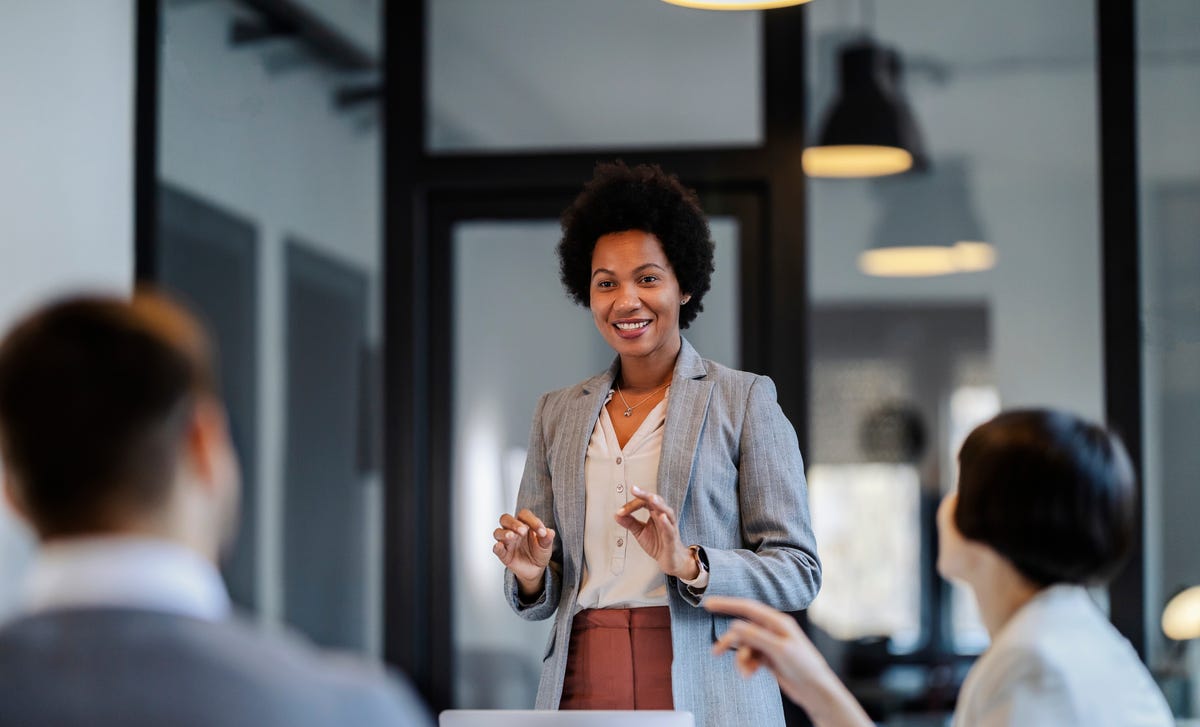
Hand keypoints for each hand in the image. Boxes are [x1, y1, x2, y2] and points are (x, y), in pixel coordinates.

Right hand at [493, 509, 555, 596]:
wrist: (536, 569)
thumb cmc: (539, 552)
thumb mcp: (546, 545)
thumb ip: (547, 538)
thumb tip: (550, 532)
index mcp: (524, 524)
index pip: (524, 515)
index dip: (532, 520)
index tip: (542, 531)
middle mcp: (513, 530)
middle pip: (506, 519)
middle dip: (513, 523)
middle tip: (523, 530)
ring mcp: (507, 542)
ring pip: (498, 532)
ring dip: (504, 533)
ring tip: (512, 536)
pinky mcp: (504, 554)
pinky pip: (497, 549)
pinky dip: (497, 547)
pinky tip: (500, 546)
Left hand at [614, 485, 697, 579]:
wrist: (670, 560)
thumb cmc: (658, 543)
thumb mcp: (640, 532)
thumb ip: (630, 522)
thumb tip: (616, 515)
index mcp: (655, 513)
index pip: (644, 502)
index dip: (631, 505)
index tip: (620, 511)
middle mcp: (663, 517)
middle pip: (656, 501)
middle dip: (645, 495)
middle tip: (634, 489)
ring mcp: (670, 527)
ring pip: (666, 512)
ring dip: (659, 504)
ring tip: (651, 498)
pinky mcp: (672, 538)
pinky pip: (670, 529)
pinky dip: (666, 523)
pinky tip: (661, 517)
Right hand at [705, 596, 870, 726]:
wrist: (816, 690)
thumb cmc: (804, 667)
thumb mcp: (778, 650)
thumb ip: (756, 635)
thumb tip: (734, 625)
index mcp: (777, 622)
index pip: (747, 607)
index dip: (727, 604)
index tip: (709, 603)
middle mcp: (773, 630)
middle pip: (743, 629)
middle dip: (730, 642)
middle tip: (715, 652)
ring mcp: (771, 644)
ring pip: (745, 645)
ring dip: (741, 659)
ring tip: (744, 672)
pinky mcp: (769, 657)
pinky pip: (750, 657)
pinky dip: (747, 664)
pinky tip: (749, 674)